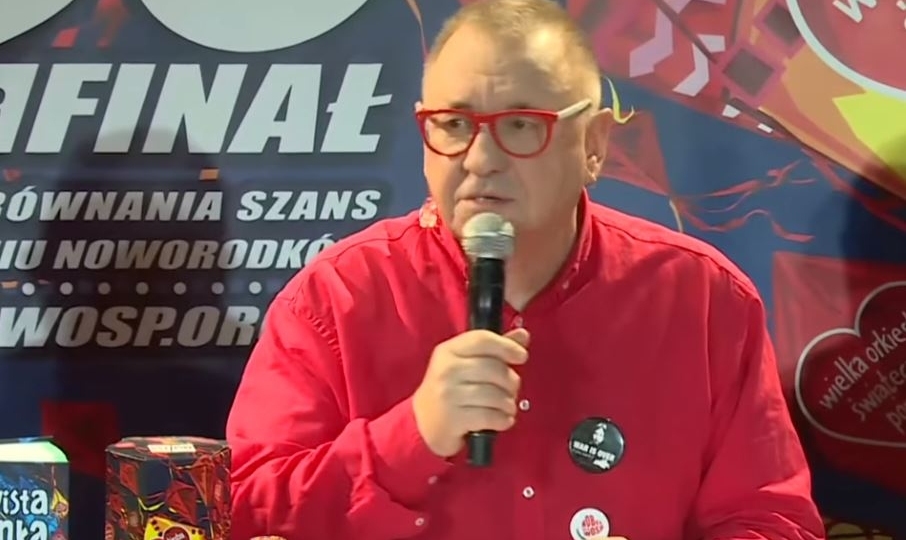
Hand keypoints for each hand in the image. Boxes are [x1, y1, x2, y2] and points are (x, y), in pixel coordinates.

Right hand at [412, 328, 529, 456]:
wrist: (423, 423)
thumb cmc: (451, 388)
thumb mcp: (467, 363)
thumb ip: (495, 349)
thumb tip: (523, 334)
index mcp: (448, 351)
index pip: (482, 339)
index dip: (507, 346)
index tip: (521, 356)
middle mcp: (446, 369)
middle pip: (494, 368)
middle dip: (511, 381)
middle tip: (512, 390)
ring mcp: (448, 395)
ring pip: (495, 395)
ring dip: (508, 403)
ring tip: (507, 407)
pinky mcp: (453, 419)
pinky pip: (490, 416)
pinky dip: (503, 420)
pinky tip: (503, 420)